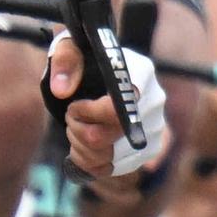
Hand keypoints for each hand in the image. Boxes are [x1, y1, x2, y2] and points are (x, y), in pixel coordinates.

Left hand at [51, 33, 167, 180]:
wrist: (100, 73)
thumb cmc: (84, 58)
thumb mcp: (70, 47)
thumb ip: (65, 60)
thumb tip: (62, 90)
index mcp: (141, 71)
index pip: (119, 106)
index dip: (88, 113)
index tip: (74, 105)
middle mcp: (155, 101)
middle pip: (111, 137)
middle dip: (79, 130)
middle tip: (71, 116)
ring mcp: (155, 129)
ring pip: (109, 158)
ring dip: (81, 147)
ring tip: (75, 129)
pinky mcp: (148, 151)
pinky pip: (114, 169)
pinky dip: (90, 163)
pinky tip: (82, 147)